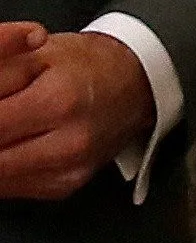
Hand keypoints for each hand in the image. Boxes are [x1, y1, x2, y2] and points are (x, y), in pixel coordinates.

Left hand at [0, 25, 158, 199]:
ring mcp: (67, 171)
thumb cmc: (84, 65)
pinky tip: (8, 144)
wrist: (135, 85)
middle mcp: (67, 144)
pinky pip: (9, 186)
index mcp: (58, 102)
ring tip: (5, 129)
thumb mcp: (33, 55)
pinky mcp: (63, 187)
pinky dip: (0, 167)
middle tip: (0, 119)